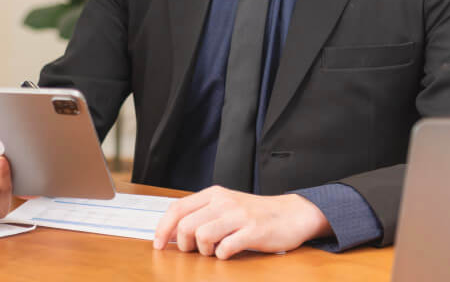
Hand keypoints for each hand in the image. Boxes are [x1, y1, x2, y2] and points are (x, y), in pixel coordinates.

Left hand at [153, 186, 331, 258]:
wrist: (291, 214)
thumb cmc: (254, 213)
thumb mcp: (225, 206)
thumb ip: (202, 214)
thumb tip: (173, 233)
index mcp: (213, 194)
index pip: (177, 208)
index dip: (163, 228)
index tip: (158, 244)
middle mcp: (223, 202)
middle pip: (186, 225)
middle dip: (184, 244)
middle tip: (194, 250)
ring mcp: (238, 216)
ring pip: (202, 236)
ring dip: (203, 250)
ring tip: (213, 251)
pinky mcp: (253, 231)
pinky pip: (226, 248)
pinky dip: (222, 255)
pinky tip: (228, 253)